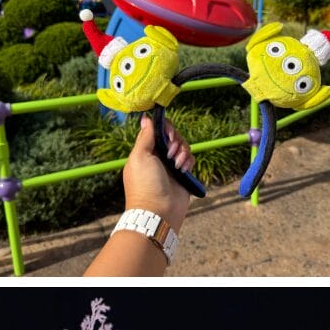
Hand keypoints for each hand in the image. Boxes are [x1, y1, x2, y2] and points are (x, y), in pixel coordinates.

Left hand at [123, 115, 193, 231]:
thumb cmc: (145, 184)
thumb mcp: (140, 156)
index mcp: (144, 152)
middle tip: (171, 153)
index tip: (168, 136)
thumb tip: (145, 118)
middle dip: (175, 142)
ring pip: (182, 147)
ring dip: (182, 152)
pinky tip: (184, 170)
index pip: (157, 131)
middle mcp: (157, 157)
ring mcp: (170, 166)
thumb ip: (145, 137)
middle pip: (172, 137)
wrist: (159, 211)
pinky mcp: (182, 175)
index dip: (165, 130)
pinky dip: (188, 161)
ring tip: (177, 166)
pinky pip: (189, 160)